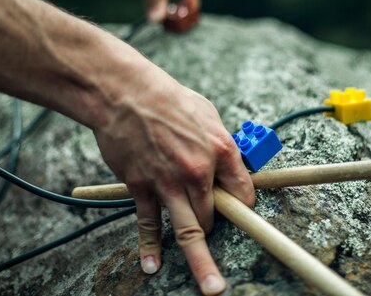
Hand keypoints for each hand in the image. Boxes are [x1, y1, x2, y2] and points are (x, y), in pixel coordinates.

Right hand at [94, 63, 253, 294]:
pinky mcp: (142, 186)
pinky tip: (152, 266)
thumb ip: (220, 144)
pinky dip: (150, 247)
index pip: (243, 191)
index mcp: (221, 150)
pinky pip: (148, 223)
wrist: (125, 93)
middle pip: (217, 215)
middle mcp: (198, 170)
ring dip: (201, 261)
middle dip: (218, 227)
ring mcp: (168, 182)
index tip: (242, 212)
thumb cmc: (169, 99)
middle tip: (218, 236)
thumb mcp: (208, 114)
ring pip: (189, 230)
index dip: (244, 205)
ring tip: (212, 286)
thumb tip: (228, 164)